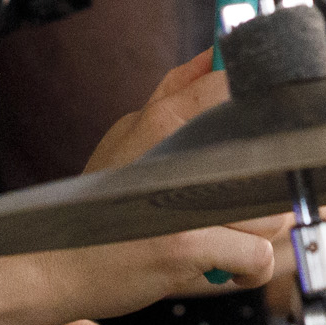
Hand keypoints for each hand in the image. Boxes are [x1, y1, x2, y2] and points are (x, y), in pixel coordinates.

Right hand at [73, 51, 281, 309]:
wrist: (54, 265)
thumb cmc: (97, 207)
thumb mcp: (128, 134)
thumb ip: (176, 93)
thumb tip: (213, 54)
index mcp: (163, 118)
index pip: (236, 86)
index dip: (263, 102)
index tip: (265, 121)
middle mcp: (175, 151)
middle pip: (270, 155)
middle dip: (262, 185)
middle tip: (237, 201)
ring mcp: (182, 200)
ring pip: (271, 211)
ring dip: (254, 232)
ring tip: (221, 236)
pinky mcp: (187, 245)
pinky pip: (258, 256)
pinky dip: (248, 270)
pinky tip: (226, 267)